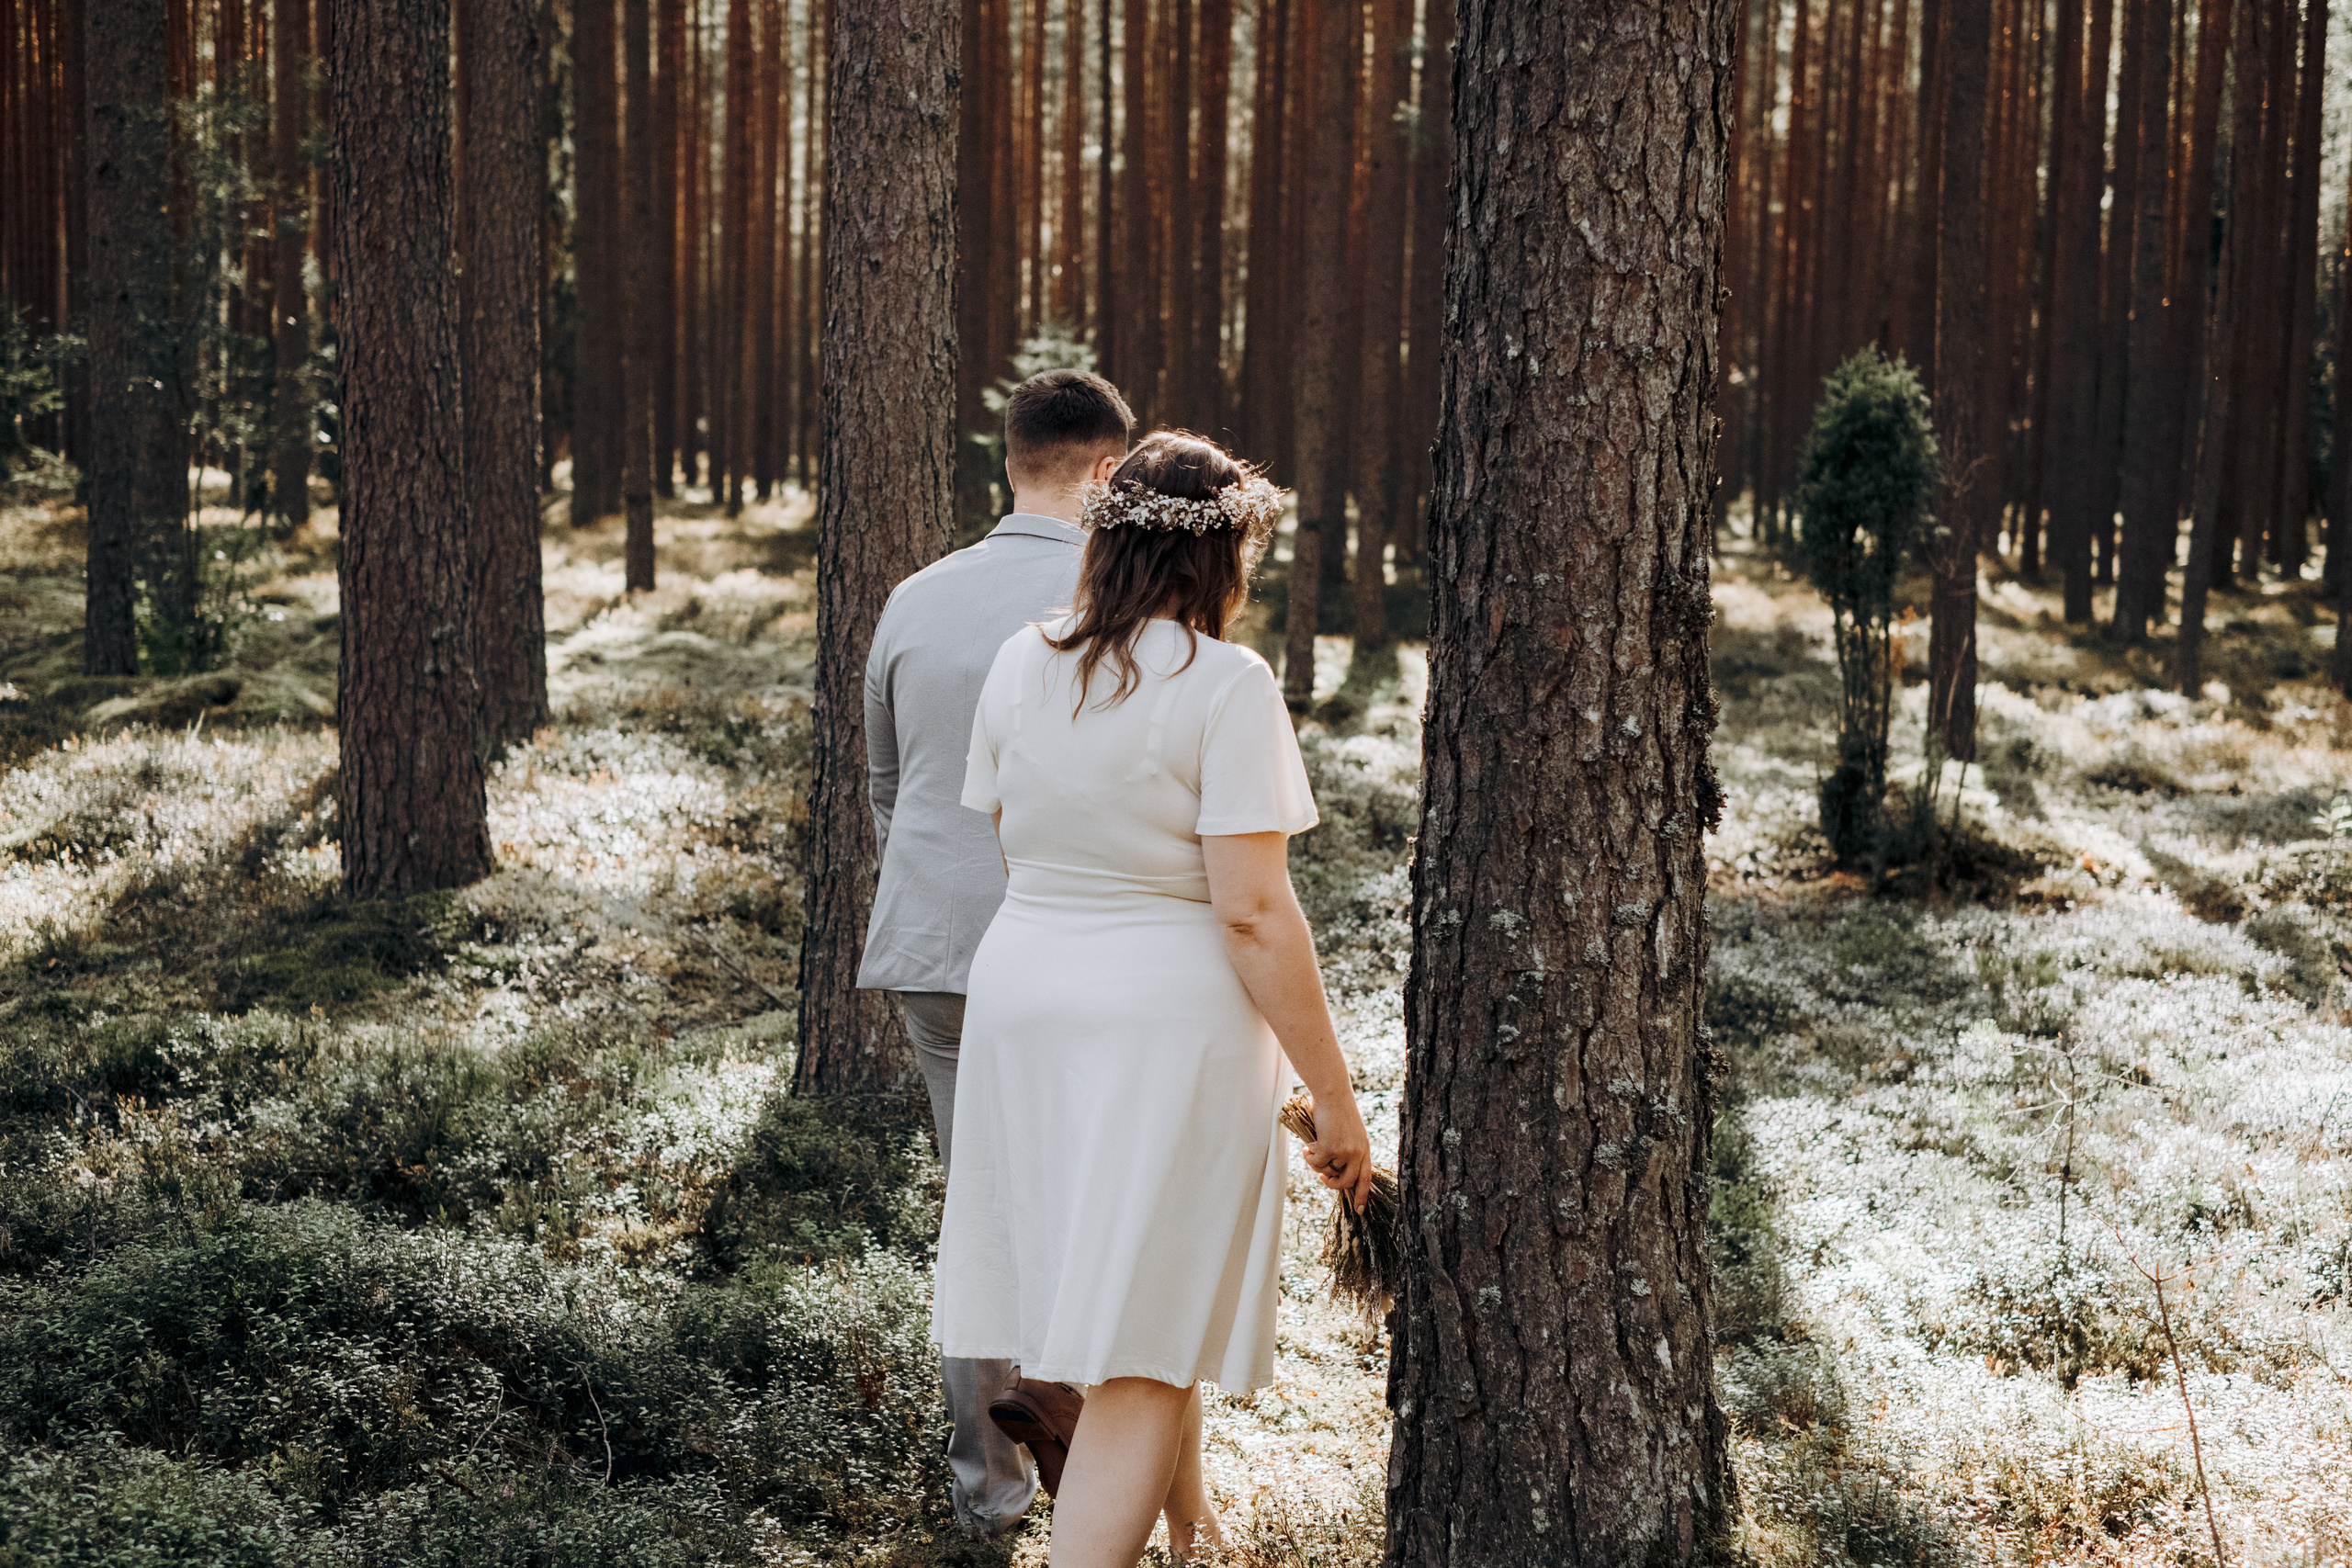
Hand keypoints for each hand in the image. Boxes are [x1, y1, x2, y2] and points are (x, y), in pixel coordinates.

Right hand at [1300, 1092, 1375, 1213]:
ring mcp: (1345, 1152)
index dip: (1363, 1195)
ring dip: (1316, 1164)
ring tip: (1310, 1151)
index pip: (1366, 1178)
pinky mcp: (1330, 1148)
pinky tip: (1306, 1146)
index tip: (1360, 1210)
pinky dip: (1308, 1156)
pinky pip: (1316, 1162)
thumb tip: (1329, 1169)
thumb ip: (1344, 1149)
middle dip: (1332, 1184)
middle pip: (1347, 1182)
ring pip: (1328, 1171)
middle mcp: (1358, 1152)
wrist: (1332, 1093)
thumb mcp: (1348, 1131)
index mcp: (1364, 1148)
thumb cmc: (1336, 1109)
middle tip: (1322, 1176)